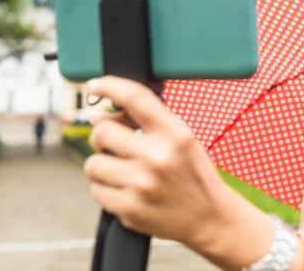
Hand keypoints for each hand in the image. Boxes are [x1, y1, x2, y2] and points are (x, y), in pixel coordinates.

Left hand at [83, 76, 303, 270]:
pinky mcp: (130, 209)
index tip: (96, 85)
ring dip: (102, 166)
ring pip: (93, 164)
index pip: (134, 97)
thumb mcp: (182, 139)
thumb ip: (147, 123)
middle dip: (102, 136)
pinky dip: (106, 189)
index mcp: (174, 134)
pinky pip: (96, 191)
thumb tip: (98, 118)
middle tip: (114, 145)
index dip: (109, 86)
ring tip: (123, 171)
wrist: (210, 217)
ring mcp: (141, 185)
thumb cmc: (194, 174)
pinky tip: (127, 190)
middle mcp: (157, 157)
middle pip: (101, 132)